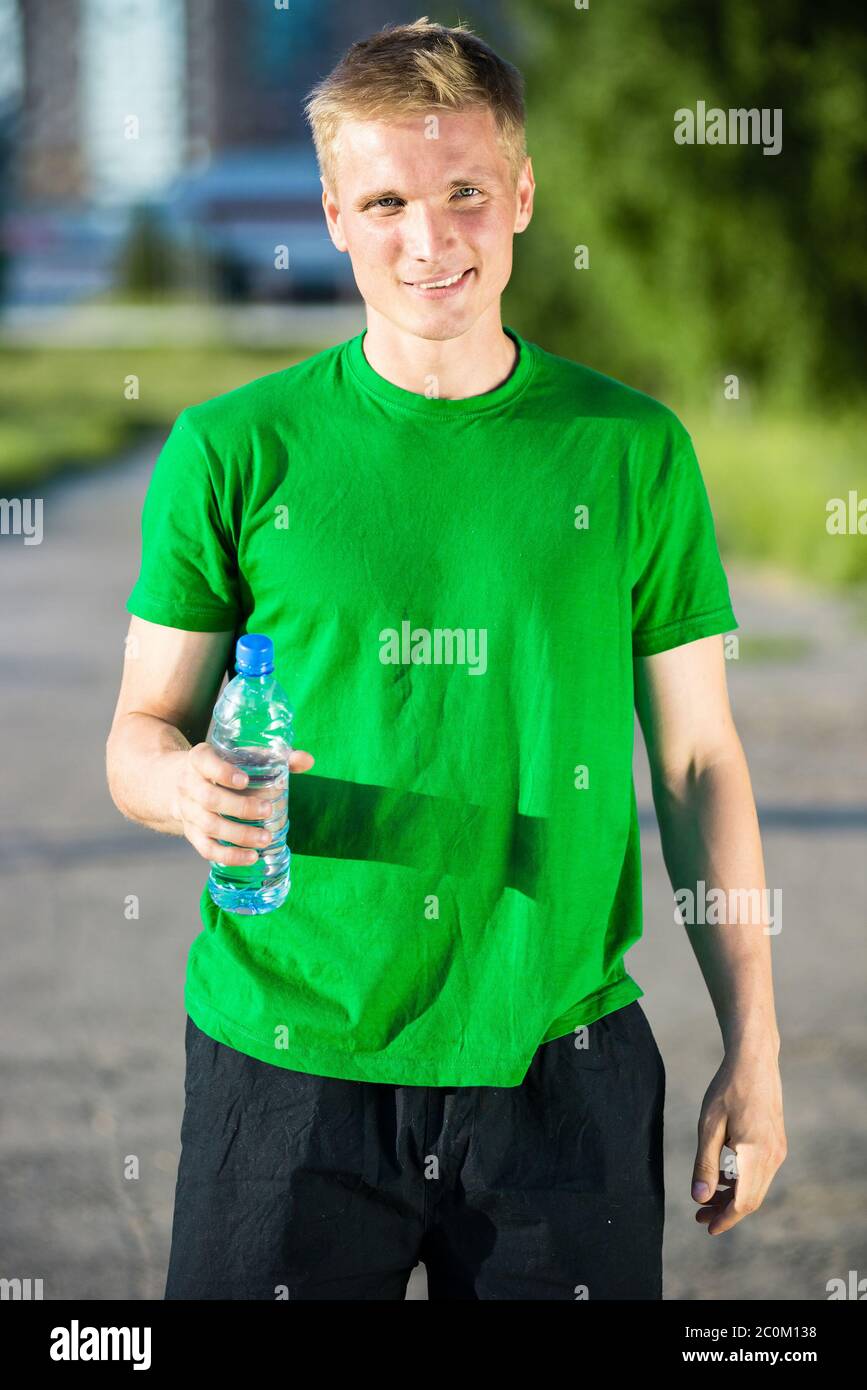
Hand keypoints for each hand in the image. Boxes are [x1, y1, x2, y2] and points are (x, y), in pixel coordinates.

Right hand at [170, 741, 313, 864]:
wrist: (178, 782)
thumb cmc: (222, 766)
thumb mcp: (239, 755)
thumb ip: (274, 756)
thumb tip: (307, 760)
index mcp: (199, 760)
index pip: (204, 762)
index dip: (222, 772)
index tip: (244, 780)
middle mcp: (188, 785)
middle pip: (209, 798)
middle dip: (240, 807)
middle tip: (267, 811)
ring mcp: (188, 812)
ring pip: (209, 826)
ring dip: (239, 835)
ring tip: (265, 838)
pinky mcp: (192, 833)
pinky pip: (206, 848)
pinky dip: (229, 856)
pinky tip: (251, 857)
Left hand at [691, 1039, 786, 1234]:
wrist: (754, 1062)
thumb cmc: (727, 1090)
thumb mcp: (709, 1126)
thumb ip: (705, 1164)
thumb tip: (700, 1198)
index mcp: (755, 1153)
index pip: (743, 1201)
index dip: (725, 1218)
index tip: (707, 1227)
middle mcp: (772, 1156)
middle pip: (751, 1198)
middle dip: (726, 1210)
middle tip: (699, 1214)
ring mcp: (778, 1150)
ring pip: (757, 1186)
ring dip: (734, 1196)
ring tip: (707, 1197)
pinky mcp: (777, 1143)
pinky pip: (761, 1173)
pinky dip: (742, 1181)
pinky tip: (723, 1177)